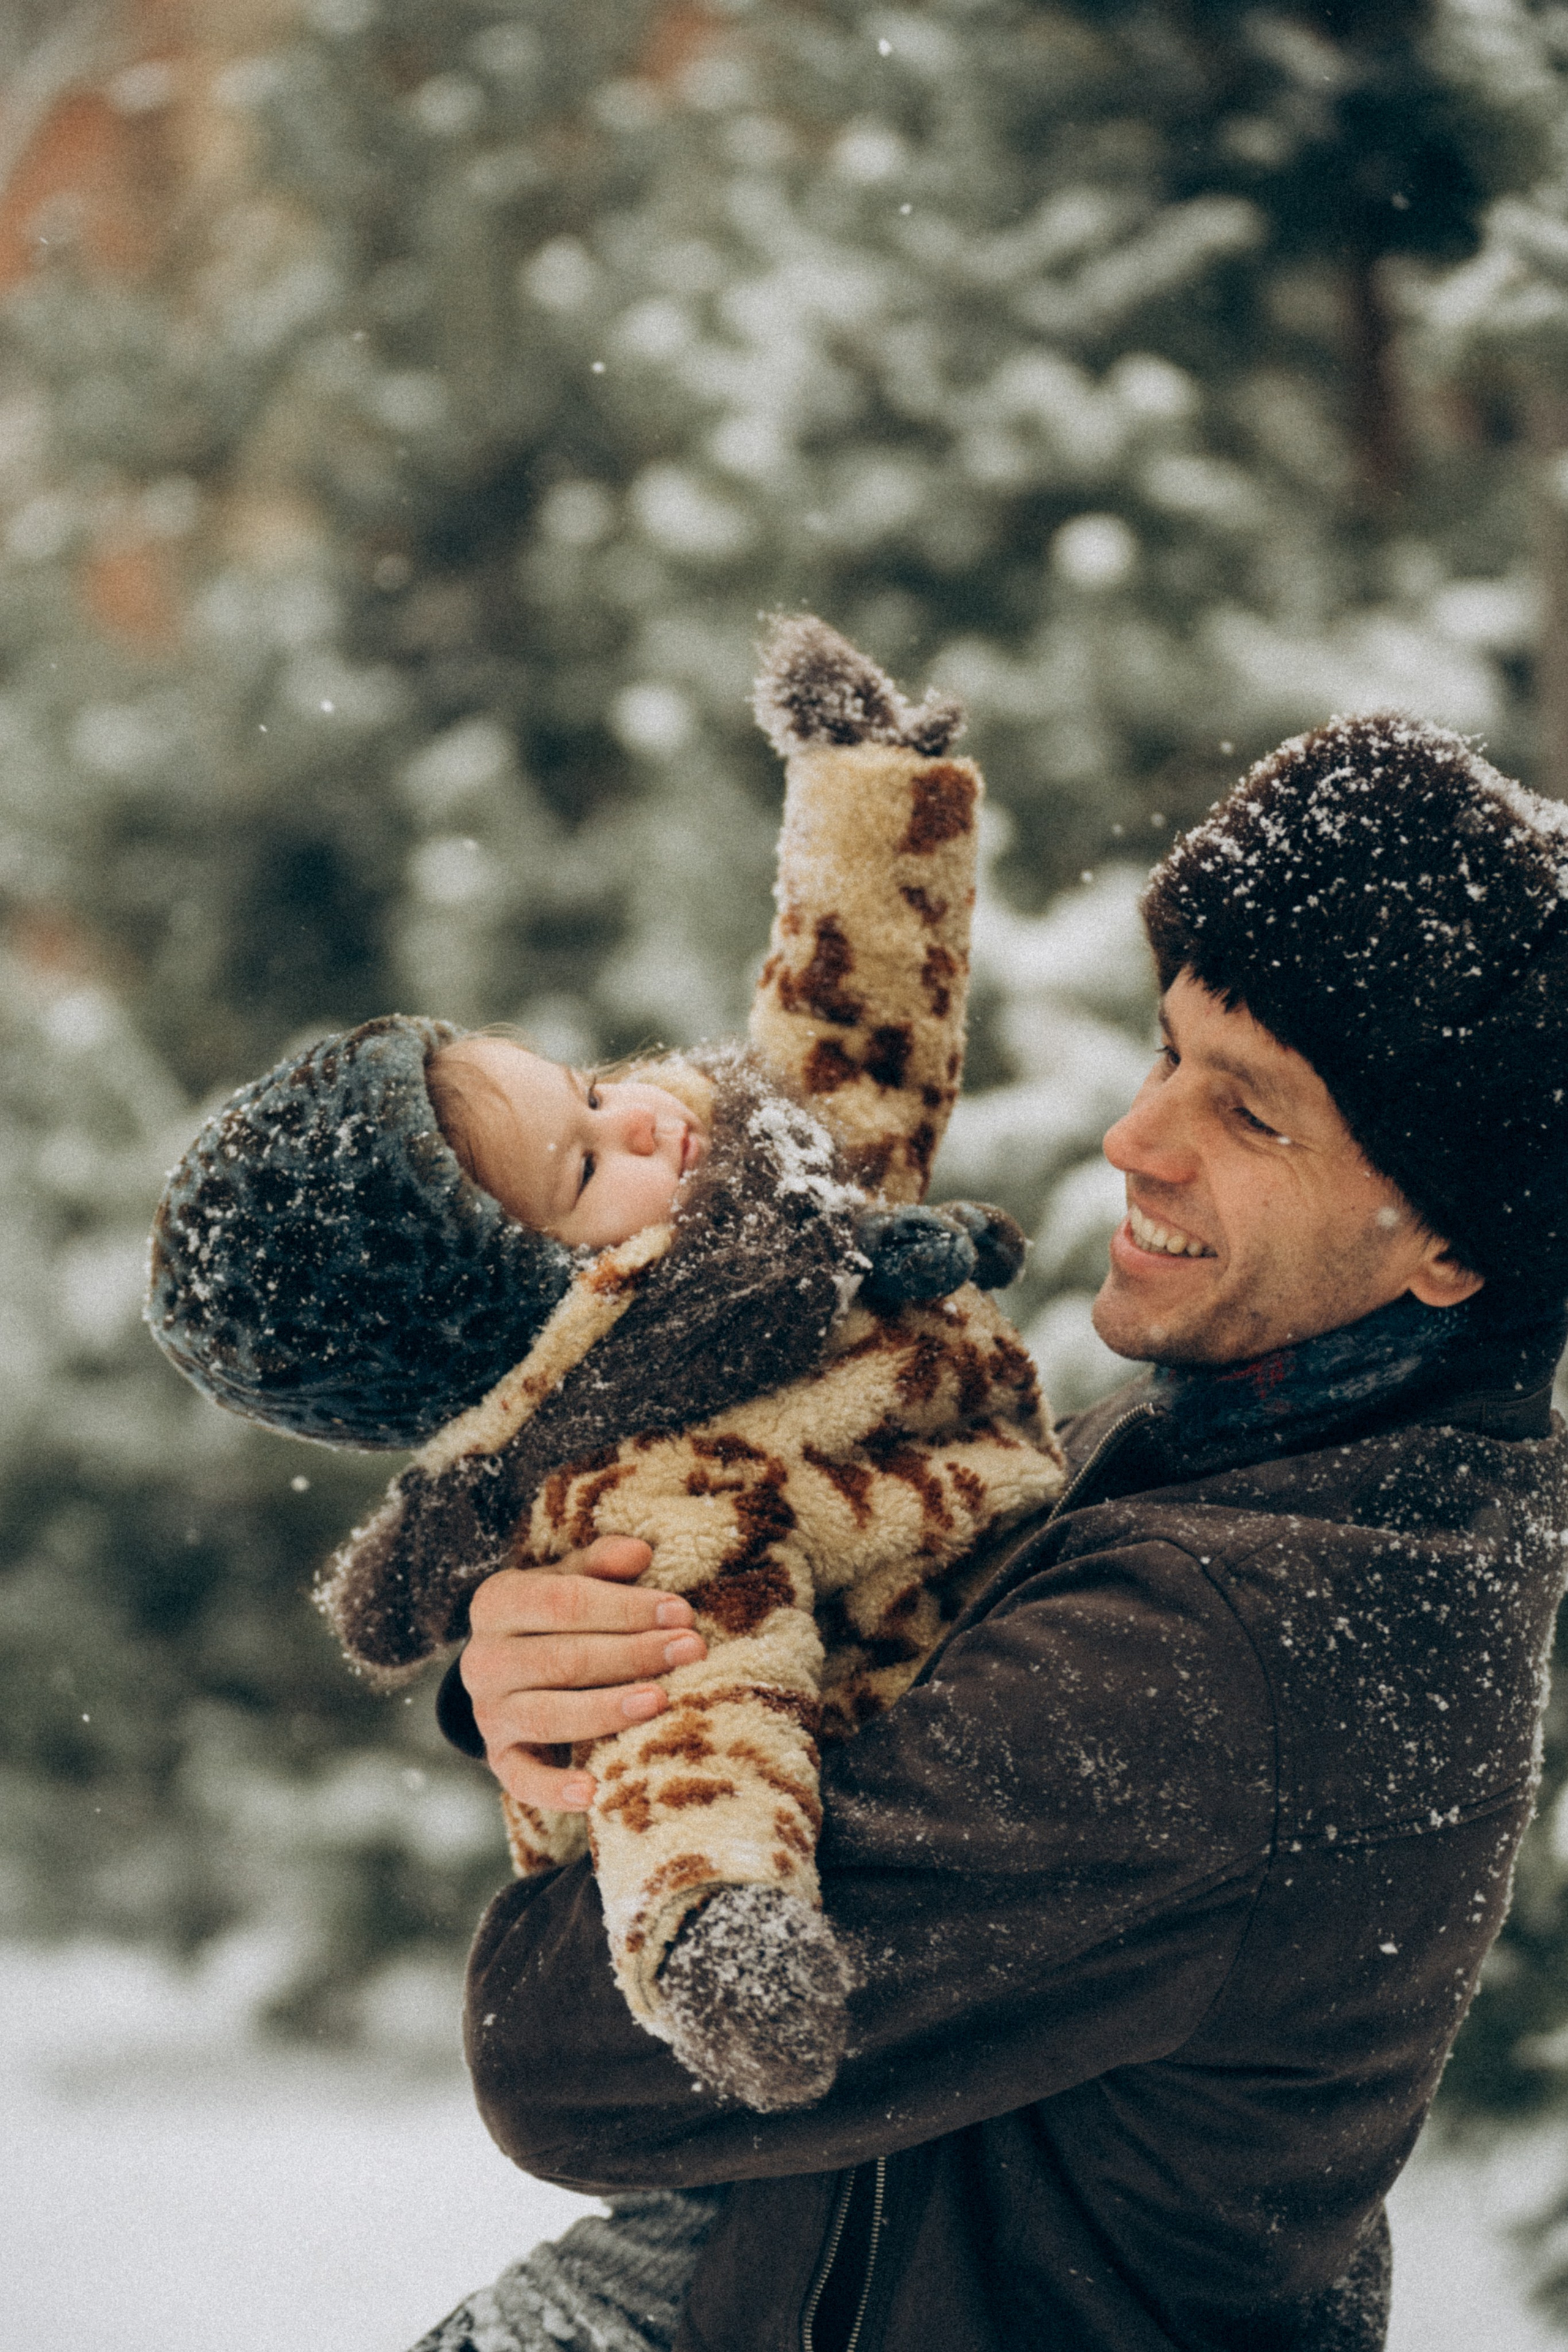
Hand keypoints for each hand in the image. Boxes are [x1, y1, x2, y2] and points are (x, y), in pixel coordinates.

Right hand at [461, 1536, 705, 1811]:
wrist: (510, 1671)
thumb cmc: (555, 1617)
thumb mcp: (570, 1579)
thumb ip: (602, 1563)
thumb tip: (639, 1551)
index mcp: (497, 1602)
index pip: (563, 1601)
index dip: (625, 1607)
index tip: (681, 1612)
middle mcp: (484, 1658)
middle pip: (562, 1658)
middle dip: (633, 1654)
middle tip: (691, 1651)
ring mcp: (488, 1712)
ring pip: (546, 1715)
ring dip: (607, 1709)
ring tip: (661, 1701)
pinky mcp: (499, 1758)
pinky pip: (522, 1779)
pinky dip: (555, 1789)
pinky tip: (595, 1790)